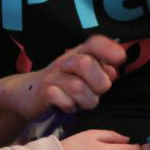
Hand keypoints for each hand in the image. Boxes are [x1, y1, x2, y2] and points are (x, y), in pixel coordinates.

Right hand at [7, 36, 125, 119]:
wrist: (29, 94)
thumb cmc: (65, 84)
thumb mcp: (87, 76)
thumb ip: (103, 72)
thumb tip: (113, 71)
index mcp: (79, 54)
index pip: (94, 43)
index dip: (109, 49)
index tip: (120, 59)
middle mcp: (66, 62)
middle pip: (86, 64)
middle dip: (99, 83)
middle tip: (97, 91)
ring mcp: (52, 76)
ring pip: (77, 87)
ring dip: (86, 100)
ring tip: (82, 102)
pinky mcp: (43, 93)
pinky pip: (64, 101)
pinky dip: (70, 107)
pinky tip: (68, 106)